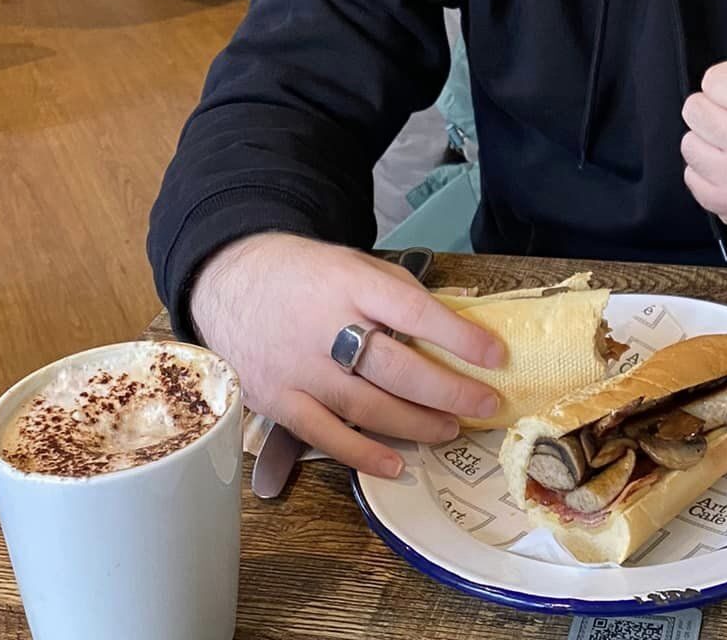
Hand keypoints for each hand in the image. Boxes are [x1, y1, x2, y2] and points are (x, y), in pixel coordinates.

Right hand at [190, 233, 503, 476]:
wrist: (231, 280)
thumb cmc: (306, 274)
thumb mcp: (354, 264)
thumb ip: (396, 295)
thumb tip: (452, 329)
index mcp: (349, 284)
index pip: (413, 311)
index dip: (458, 336)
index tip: (495, 355)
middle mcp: (324, 327)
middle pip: (395, 367)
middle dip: (447, 390)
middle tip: (484, 403)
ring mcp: (298, 368)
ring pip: (367, 406)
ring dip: (417, 423)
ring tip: (451, 427)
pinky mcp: (277, 401)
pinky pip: (325, 435)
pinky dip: (363, 454)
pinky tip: (395, 463)